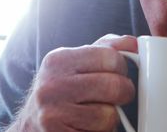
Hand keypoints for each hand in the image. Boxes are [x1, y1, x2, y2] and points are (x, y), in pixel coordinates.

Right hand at [7, 34, 137, 131]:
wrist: (31, 125)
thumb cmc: (61, 90)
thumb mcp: (76, 62)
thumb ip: (106, 47)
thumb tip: (135, 43)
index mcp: (58, 60)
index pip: (109, 56)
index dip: (122, 67)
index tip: (119, 73)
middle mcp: (52, 86)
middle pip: (114, 86)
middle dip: (124, 93)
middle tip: (118, 96)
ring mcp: (53, 115)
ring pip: (109, 115)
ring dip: (111, 117)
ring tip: (97, 113)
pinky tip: (87, 126)